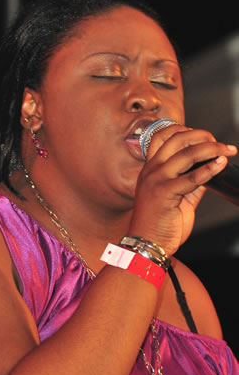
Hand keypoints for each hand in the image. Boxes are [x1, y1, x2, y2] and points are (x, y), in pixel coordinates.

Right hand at [129, 124, 236, 254]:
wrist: (148, 244)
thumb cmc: (159, 224)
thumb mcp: (177, 197)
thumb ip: (191, 182)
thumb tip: (211, 169)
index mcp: (150, 168)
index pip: (163, 135)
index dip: (186, 130)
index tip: (205, 138)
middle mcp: (151, 170)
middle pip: (177, 137)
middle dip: (204, 136)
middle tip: (221, 144)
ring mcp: (155, 180)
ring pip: (186, 153)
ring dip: (212, 149)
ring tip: (227, 151)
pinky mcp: (164, 193)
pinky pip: (191, 177)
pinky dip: (209, 169)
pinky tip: (221, 165)